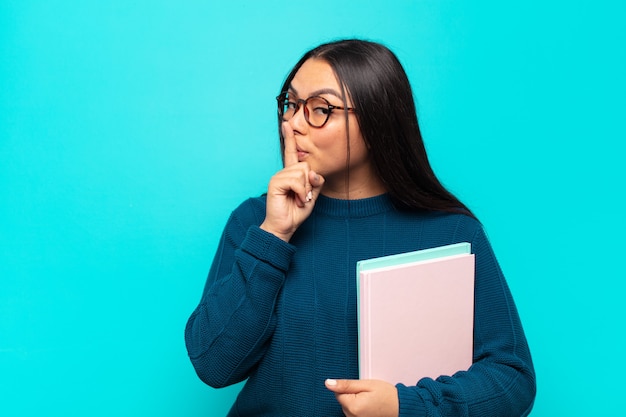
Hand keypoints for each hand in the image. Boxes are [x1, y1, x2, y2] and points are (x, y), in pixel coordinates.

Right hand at [260, 122, 324, 241]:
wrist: (284, 227)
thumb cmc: (296, 212)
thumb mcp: (312, 195)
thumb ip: (315, 182)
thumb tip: (312, 172)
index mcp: (291, 174)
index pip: (291, 153)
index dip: (289, 138)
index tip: (286, 124)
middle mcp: (283, 172)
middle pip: (305, 165)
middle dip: (310, 183)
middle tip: (304, 197)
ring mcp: (278, 177)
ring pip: (302, 172)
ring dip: (306, 190)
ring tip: (300, 199)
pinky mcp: (275, 183)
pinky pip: (296, 181)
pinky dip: (301, 192)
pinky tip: (297, 200)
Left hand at [325, 378, 398, 416]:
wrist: (401, 407)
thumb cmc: (388, 396)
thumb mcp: (367, 384)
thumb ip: (346, 384)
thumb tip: (329, 383)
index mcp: (353, 407)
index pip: (338, 393)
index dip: (349, 388)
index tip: (361, 388)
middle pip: (343, 402)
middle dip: (352, 395)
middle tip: (368, 394)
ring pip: (348, 408)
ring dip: (356, 403)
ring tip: (370, 400)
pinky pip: (354, 414)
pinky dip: (360, 409)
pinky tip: (370, 407)